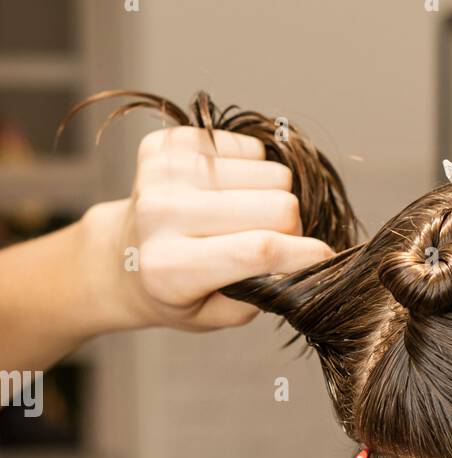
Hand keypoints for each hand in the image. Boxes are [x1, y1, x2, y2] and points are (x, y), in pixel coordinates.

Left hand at [86, 124, 334, 332]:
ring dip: (270, 198)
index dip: (305, 253)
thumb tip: (300, 261)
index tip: (325, 257)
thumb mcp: (214, 314)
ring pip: (271, 172)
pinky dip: (251, 172)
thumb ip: (261, 294)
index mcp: (170, 267)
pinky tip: (225, 194)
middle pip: (276, 206)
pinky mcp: (169, 143)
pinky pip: (250, 148)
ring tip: (242, 218)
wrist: (120, 255)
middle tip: (269, 243)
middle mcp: (161, 213)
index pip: (259, 250)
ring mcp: (164, 171)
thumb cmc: (175, 291)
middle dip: (289, 227)